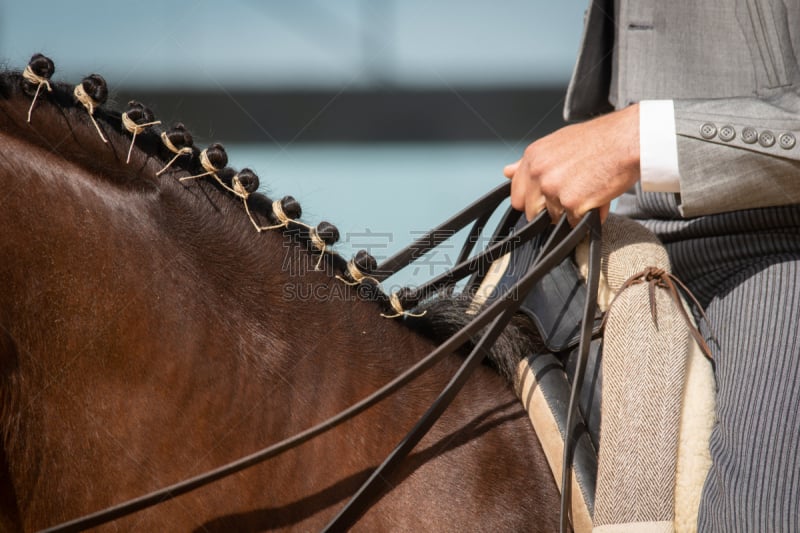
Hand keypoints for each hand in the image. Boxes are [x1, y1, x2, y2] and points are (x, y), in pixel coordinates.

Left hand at [504, 104, 640, 224]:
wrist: (628, 140)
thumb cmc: (599, 140)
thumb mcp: (557, 143)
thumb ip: (531, 162)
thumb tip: (507, 171)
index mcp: (533, 158)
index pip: (516, 194)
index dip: (533, 200)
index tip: (546, 199)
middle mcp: (538, 173)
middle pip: (532, 212)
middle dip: (549, 211)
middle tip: (572, 196)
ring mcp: (553, 189)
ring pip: (554, 219)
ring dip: (570, 214)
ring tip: (589, 191)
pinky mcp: (572, 203)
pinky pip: (574, 224)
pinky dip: (586, 218)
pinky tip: (597, 199)